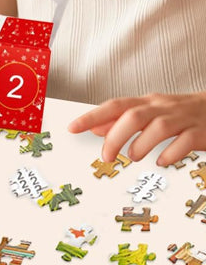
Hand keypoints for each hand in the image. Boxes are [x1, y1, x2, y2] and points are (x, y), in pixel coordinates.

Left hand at [68, 92, 205, 166]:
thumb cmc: (178, 113)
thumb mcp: (148, 112)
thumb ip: (122, 120)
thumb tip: (95, 129)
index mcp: (147, 102)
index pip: (114, 105)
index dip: (92, 116)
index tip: (72, 128)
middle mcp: (162, 108)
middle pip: (133, 116)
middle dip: (115, 137)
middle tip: (106, 156)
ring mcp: (182, 119)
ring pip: (158, 127)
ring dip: (141, 145)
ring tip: (133, 157)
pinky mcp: (200, 132)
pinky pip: (185, 142)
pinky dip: (170, 154)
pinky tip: (162, 162)